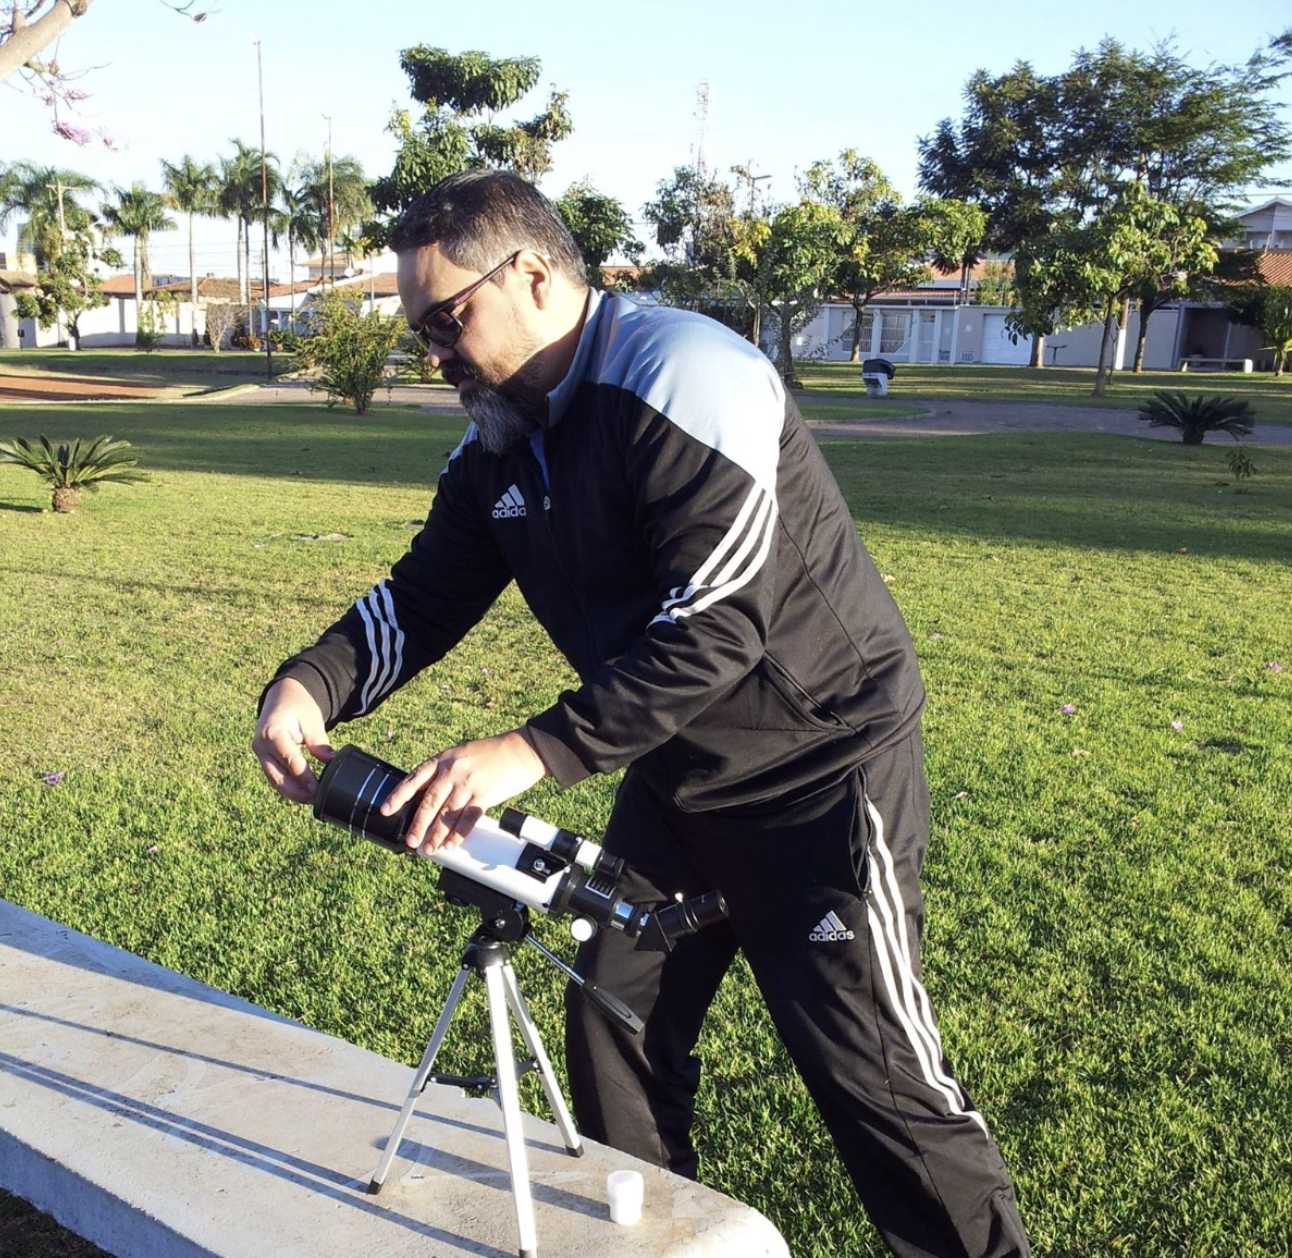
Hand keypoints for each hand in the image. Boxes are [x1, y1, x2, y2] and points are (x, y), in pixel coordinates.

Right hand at [252, 677, 333, 803]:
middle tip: (317, 800)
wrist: (281, 696)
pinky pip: (275, 776)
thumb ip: (319, 742)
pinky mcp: (264, 758)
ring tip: (313, 800)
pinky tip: (303, 793)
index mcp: (272, 733)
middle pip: (278, 777)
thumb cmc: (298, 705)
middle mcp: (261, 746)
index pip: (290, 761)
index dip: (304, 778)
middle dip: (298, 792)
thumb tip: (331, 761)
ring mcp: (260, 753)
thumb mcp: (311, 719)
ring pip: (275, 780)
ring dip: (293, 793)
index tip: (318, 790)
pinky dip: (288, 786)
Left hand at [381, 729, 546, 855]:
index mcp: (443, 760)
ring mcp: (468, 784)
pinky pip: (467, 820)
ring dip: (436, 835)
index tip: (386, 810)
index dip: (398, 796)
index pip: (414, 779)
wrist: (521, 750)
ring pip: (446, 815)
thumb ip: (444, 773)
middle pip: (429, 802)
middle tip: (411, 841)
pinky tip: (450, 844)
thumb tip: (427, 797)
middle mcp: (453, 772)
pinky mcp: (485, 795)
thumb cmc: (491, 753)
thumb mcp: (461, 755)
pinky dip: (458, 835)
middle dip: (418, 824)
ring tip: (429, 849)